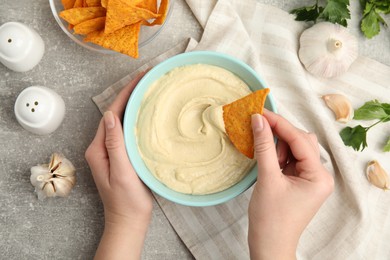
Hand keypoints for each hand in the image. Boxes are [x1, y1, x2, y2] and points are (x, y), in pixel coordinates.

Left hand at [85, 72, 152, 259]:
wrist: (129, 219)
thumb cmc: (126, 200)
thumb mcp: (121, 172)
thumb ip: (114, 145)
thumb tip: (109, 116)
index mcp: (98, 148)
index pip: (111, 114)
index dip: (125, 94)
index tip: (139, 78)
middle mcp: (102, 147)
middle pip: (115, 114)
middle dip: (129, 94)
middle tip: (146, 80)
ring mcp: (111, 151)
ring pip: (121, 121)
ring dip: (132, 105)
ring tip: (147, 91)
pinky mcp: (121, 156)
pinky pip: (127, 131)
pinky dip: (136, 119)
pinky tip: (146, 115)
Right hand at [248, 110, 333, 259]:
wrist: (269, 245)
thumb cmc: (271, 219)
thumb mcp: (267, 179)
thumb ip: (264, 147)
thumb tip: (258, 121)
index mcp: (319, 177)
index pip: (300, 140)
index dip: (280, 124)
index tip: (261, 112)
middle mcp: (319, 176)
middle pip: (301, 141)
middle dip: (280, 134)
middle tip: (258, 125)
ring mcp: (309, 179)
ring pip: (294, 148)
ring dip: (278, 145)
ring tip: (263, 154)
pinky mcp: (299, 181)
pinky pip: (289, 159)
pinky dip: (277, 154)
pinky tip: (266, 156)